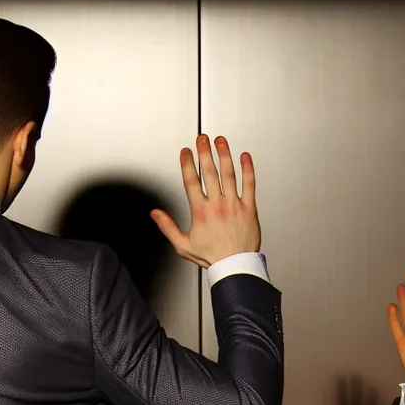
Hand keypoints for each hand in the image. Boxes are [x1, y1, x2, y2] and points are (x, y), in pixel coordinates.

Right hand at [150, 134, 260, 267]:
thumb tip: (155, 214)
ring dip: (224, 154)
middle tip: (202, 139)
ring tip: (220, 141)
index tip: (186, 151)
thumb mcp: (183, 245)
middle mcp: (217, 205)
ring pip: (229, 174)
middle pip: (209, 172)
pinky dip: (247, 169)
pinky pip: (249, 184)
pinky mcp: (249, 208)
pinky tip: (244, 157)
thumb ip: (168, 227)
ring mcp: (234, 204)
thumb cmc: (212, 257)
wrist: (235, 265)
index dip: (187, 163)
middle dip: (205, 152)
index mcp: (200, 212)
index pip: (191, 181)